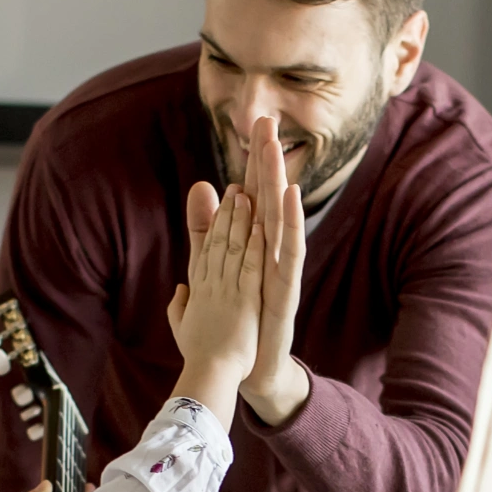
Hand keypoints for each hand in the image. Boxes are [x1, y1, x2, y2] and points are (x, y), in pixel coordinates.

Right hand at [164, 181, 261, 425]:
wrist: (209, 376)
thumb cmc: (199, 356)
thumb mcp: (184, 324)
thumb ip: (181, 304)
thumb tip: (180, 288)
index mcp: (200, 287)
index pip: (206, 247)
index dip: (213, 220)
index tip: (220, 197)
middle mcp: (211, 283)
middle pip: (218, 239)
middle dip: (227, 209)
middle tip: (235, 183)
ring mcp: (227, 289)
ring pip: (233, 246)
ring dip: (240, 218)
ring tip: (246, 192)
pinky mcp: (245, 301)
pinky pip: (251, 266)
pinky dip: (255, 243)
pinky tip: (262, 223)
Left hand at [232, 115, 309, 425]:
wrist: (251, 370)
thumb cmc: (239, 321)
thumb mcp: (213, 266)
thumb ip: (206, 229)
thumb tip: (201, 188)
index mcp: (253, 246)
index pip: (253, 196)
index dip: (252, 163)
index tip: (254, 126)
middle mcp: (270, 251)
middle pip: (268, 198)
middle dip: (267, 160)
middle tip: (267, 121)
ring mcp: (280, 269)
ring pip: (280, 219)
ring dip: (278, 183)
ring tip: (276, 149)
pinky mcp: (286, 288)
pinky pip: (290, 252)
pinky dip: (290, 225)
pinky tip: (289, 197)